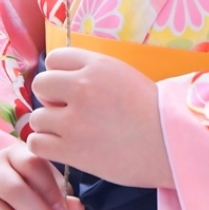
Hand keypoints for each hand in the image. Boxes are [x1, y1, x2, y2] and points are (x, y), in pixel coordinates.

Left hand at [29, 48, 173, 189]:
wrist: (171, 146)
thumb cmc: (154, 113)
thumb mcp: (124, 76)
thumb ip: (93, 72)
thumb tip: (64, 78)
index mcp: (97, 66)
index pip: (55, 58)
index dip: (60, 74)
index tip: (71, 88)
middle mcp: (82, 88)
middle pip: (41, 84)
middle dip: (51, 98)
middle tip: (69, 111)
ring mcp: (74, 121)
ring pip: (37, 117)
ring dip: (49, 126)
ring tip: (71, 133)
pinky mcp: (71, 150)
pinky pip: (37, 144)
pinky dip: (46, 147)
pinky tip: (63, 148)